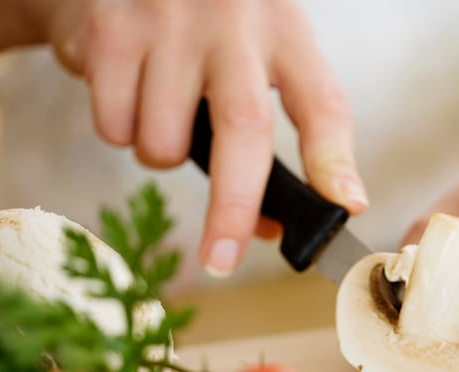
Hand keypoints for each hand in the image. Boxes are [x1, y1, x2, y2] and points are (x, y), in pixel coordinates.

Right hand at [22, 0, 366, 275]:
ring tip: (164, 115)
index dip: (335, 161)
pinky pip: (114, 126)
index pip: (323, 103)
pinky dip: (119, 130)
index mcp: (285, 32)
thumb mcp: (255, 57)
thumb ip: (268, 133)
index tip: (347, 207)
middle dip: (233, 208)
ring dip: (162, 156)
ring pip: (165, 143)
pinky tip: (127, 89)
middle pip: (244, 130)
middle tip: (222, 260)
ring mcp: (170, 23)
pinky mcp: (111, 31)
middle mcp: (235, 23)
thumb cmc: (203, 30)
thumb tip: (267, 228)